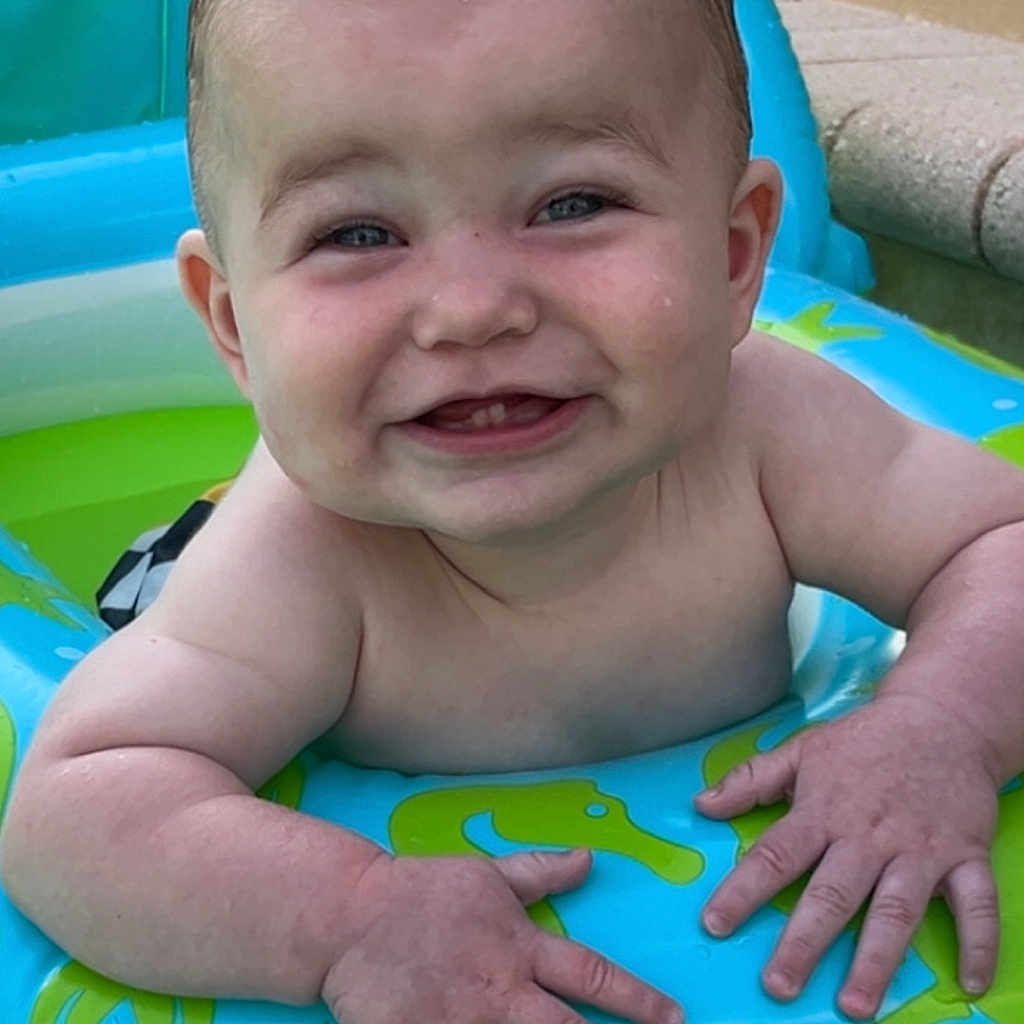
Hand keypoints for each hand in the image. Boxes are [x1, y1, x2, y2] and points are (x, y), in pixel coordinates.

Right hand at [321, 847, 683, 1023]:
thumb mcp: (485, 873)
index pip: (592, 975)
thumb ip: (539, 872)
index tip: (674, 1015)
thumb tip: (588, 858)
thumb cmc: (422, 891)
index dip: (637, 998)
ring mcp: (468, 1023)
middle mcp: (503, 991)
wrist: (352, 916)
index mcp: (520, 947)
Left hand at [694, 695, 1000, 1018]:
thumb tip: (700, 804)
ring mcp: (918, 848)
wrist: (940, 719)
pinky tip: (972, 983)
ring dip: (876, 958)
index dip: (742, 891)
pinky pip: (975, 903)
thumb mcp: (801, 750)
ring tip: (854, 1004)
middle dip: (804, 941)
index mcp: (822, 811)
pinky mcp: (965, 854)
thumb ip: (750, 781)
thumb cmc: (863, 740)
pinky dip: (979, 942)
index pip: (775, 855)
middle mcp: (867, 835)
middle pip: (832, 893)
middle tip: (778, 985)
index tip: (714, 924)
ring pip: (895, 909)